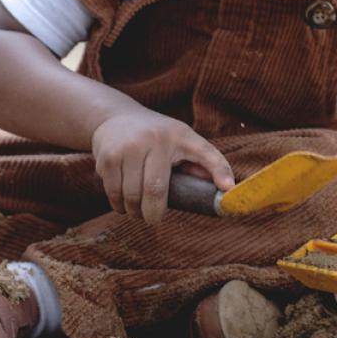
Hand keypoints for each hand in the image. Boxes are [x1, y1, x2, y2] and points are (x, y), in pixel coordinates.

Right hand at [91, 110, 234, 223]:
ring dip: (133, 211)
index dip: (220, 171)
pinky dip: (117, 204)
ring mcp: (128, 147)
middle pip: (155, 190)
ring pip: (131, 195)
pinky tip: (122, 203)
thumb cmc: (157, 137)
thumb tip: (223, 190)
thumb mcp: (180, 141)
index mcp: (180, 136)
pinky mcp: (107, 156)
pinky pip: (113, 192)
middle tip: (153, 219)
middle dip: (153, 214)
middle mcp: (154, 139)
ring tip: (136, 211)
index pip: (206, 154)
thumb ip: (200, 164)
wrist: (114, 117)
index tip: (228, 189)